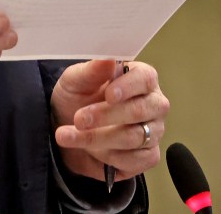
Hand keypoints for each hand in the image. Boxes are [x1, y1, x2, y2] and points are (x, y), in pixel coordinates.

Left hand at [50, 60, 168, 181]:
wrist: (66, 131)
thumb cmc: (77, 99)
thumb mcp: (75, 82)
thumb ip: (91, 71)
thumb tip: (108, 60)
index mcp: (140, 78)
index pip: (145, 78)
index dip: (128, 86)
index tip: (108, 94)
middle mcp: (153, 104)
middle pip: (140, 110)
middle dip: (105, 116)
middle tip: (79, 120)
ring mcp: (154, 131)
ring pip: (133, 137)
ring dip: (97, 138)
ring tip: (67, 136)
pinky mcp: (148, 156)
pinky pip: (135, 160)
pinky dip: (109, 157)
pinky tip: (91, 151)